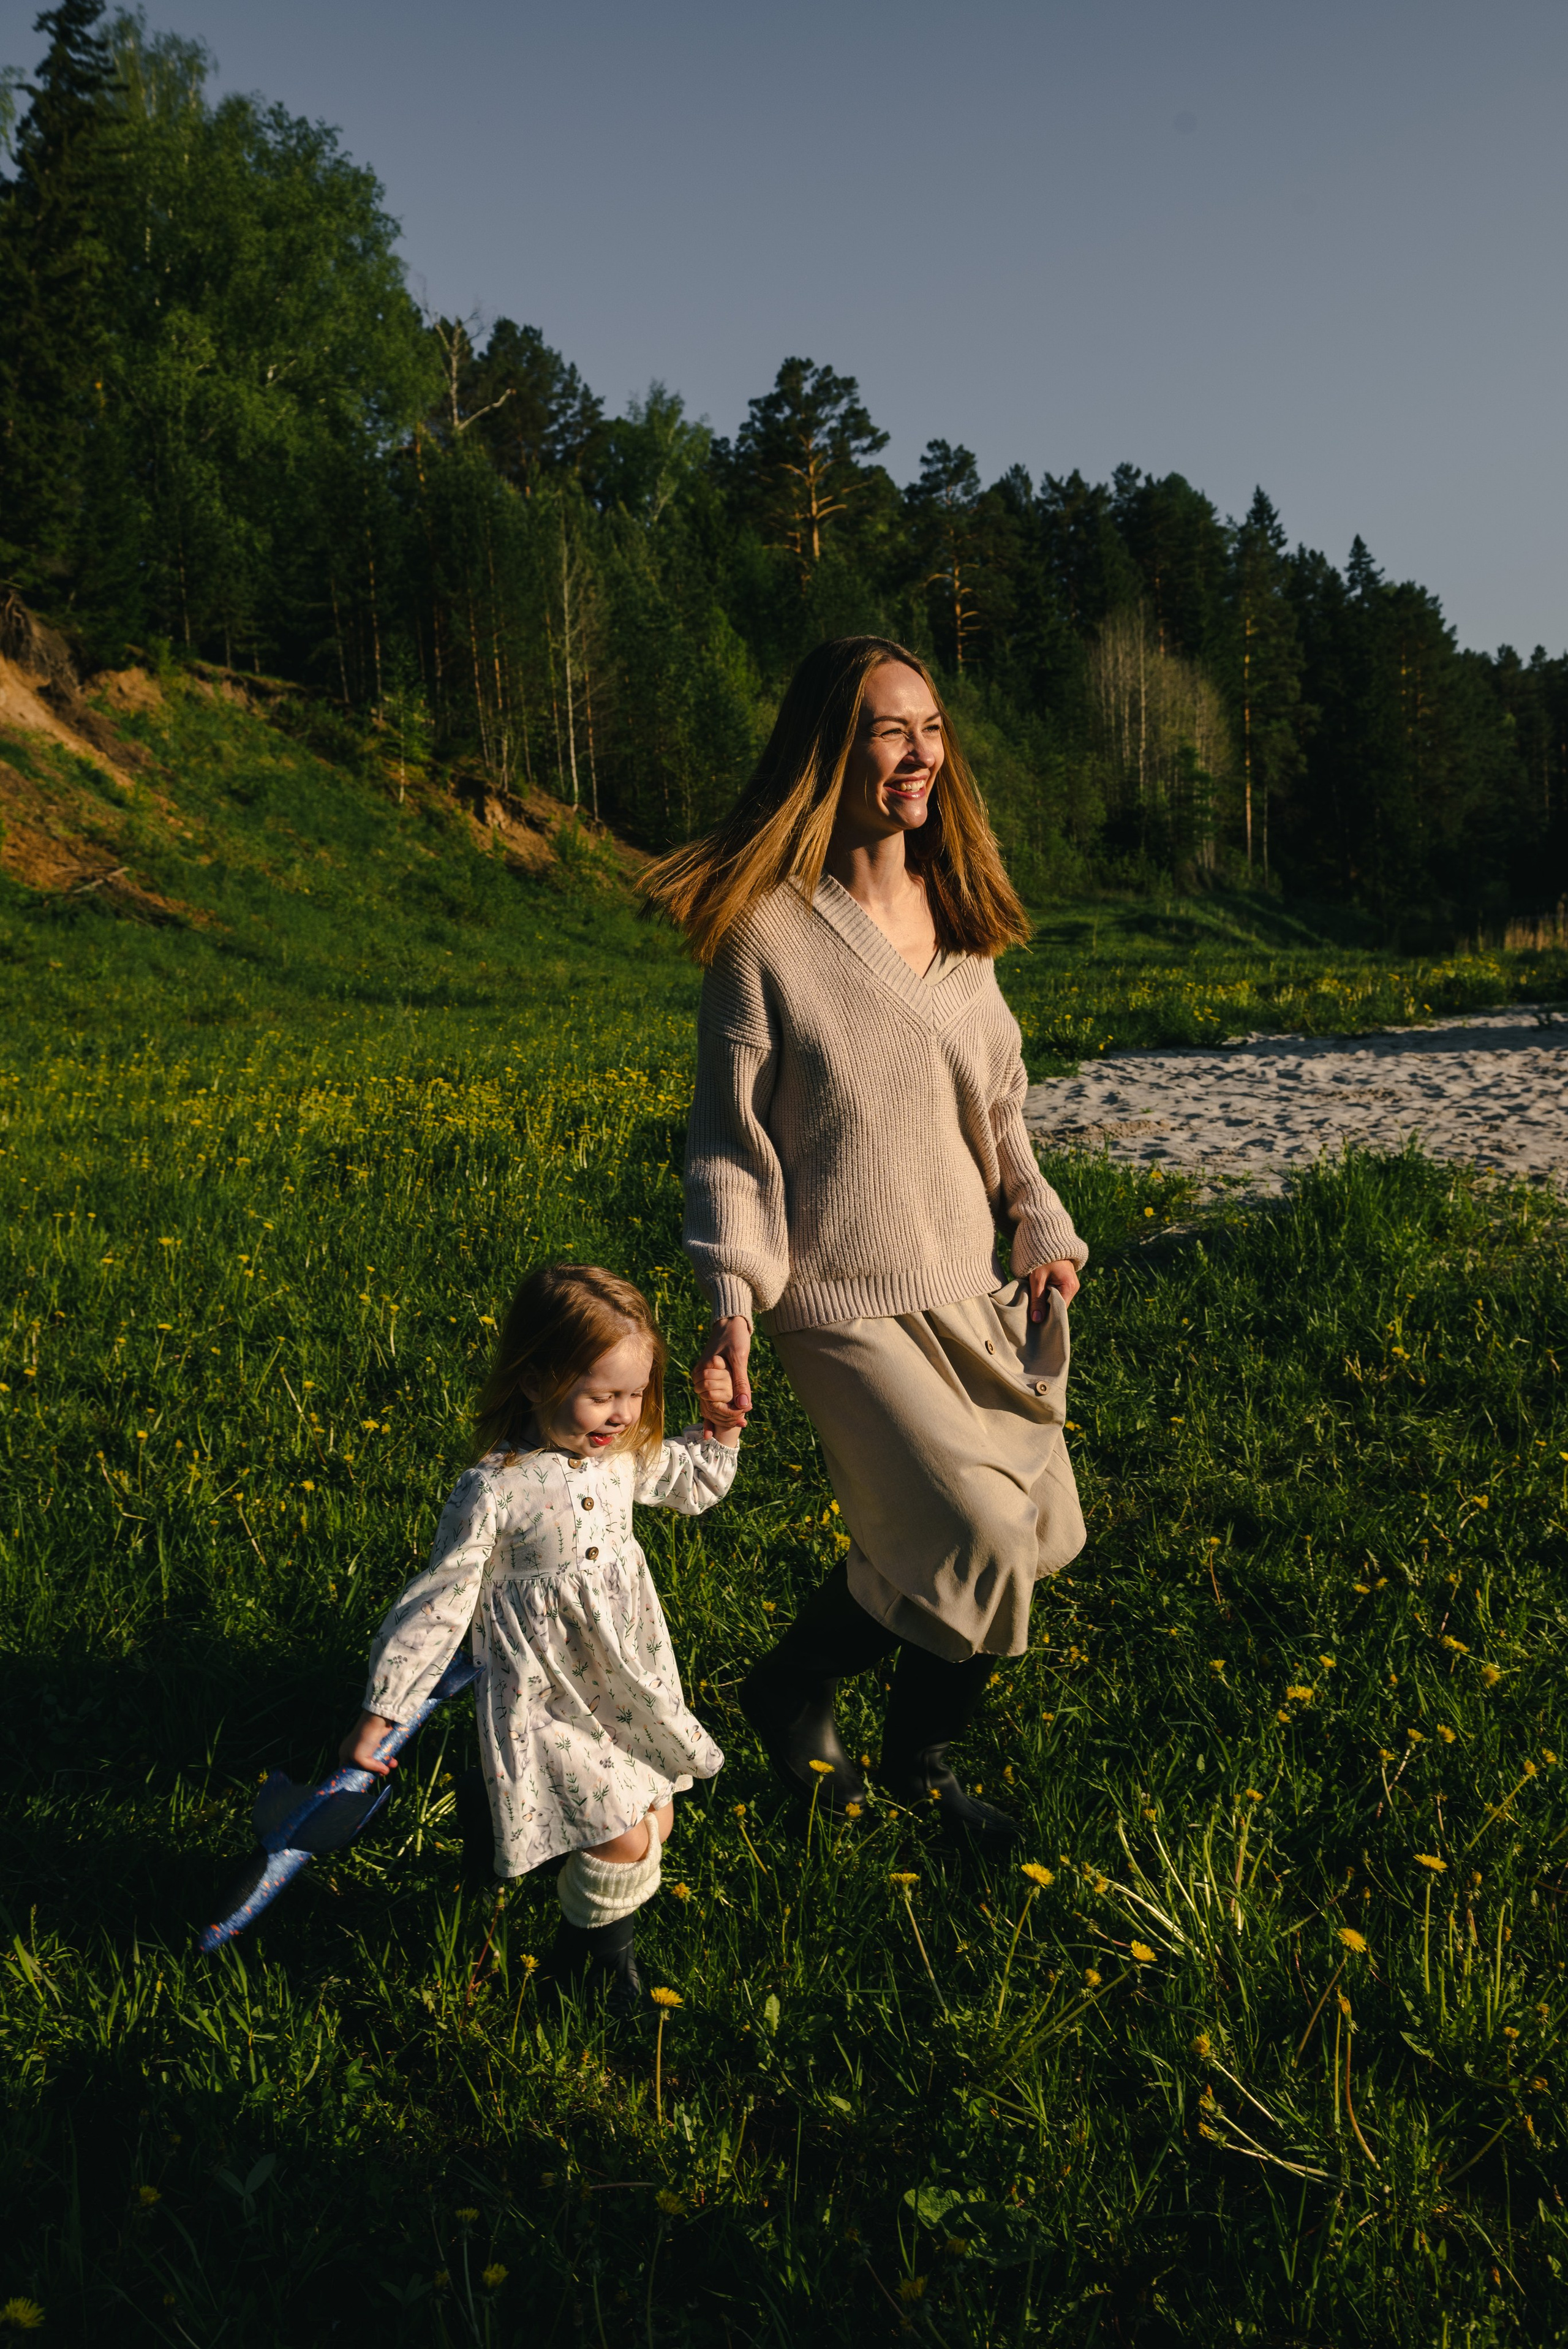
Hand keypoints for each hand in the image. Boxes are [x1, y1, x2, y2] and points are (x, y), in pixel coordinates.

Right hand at [338, 1710, 398, 1775]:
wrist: (377, 1720)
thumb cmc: (364, 1739)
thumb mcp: (360, 1758)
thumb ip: (370, 1768)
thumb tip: (385, 1771)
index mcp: (345, 1753)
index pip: (347, 1769)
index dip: (354, 1776)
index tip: (362, 1783)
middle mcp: (355, 1750)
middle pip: (363, 1766)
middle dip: (372, 1772)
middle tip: (379, 1776)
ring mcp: (367, 1746)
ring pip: (375, 1761)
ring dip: (383, 1766)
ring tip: (389, 1768)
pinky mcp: (378, 1742)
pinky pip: (383, 1754)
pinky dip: (388, 1759)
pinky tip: (393, 1762)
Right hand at [693, 1314, 751, 1430]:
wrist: (731, 1320)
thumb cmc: (735, 1336)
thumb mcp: (740, 1359)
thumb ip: (741, 1382)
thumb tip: (744, 1405)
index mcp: (704, 1371)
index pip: (711, 1401)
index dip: (727, 1413)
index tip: (742, 1420)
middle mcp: (700, 1373)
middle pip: (709, 1402)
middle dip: (724, 1416)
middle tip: (743, 1424)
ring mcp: (705, 1372)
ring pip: (711, 1398)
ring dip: (722, 1412)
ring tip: (740, 1423)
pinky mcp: (711, 1372)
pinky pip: (714, 1391)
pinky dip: (721, 1403)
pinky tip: (732, 1410)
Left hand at [1026, 1259, 1079, 1321]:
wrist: (1047, 1240)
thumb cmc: (1042, 1258)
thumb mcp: (1037, 1280)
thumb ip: (1037, 1300)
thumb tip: (1037, 1320)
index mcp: (1069, 1287)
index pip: (1060, 1309)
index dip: (1049, 1316)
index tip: (1036, 1319)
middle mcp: (1074, 1287)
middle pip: (1060, 1306)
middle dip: (1047, 1309)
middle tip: (1033, 1312)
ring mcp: (1072, 1284)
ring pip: (1059, 1300)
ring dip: (1048, 1302)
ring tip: (1036, 1302)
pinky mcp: (1067, 1282)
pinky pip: (1059, 1294)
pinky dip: (1049, 1296)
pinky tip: (1041, 1295)